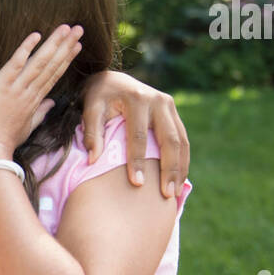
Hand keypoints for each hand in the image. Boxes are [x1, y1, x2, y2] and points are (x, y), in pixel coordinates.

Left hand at [0, 25, 80, 167]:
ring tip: (66, 28)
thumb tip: (51, 103)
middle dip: (66, 46)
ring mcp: (17, 88)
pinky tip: (36, 35)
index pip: (54, 75)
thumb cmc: (3, 140)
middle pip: (52, 65)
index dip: (66, 59)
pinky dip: (26, 49)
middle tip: (79, 29)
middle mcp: (29, 92)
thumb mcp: (26, 127)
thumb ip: (40, 113)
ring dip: (53, 43)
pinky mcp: (1, 85)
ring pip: (40, 62)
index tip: (77, 45)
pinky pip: (16, 63)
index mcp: (35, 101)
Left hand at [81, 70, 188, 197]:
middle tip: (167, 194)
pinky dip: (182, 160)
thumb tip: (93, 159)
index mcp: (137, 99)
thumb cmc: (98, 97)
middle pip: (170, 139)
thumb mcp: (90, 108)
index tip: (137, 184)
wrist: (112, 79)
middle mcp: (158, 101)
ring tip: (174, 193)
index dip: (138, 161)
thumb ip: (91, 132)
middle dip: (169, 169)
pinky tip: (179, 180)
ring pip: (181, 141)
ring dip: (180, 168)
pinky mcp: (174, 112)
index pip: (139, 136)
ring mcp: (169, 106)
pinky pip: (183, 139)